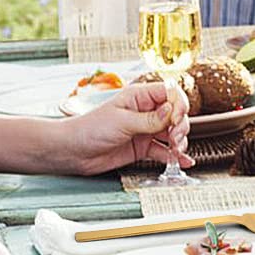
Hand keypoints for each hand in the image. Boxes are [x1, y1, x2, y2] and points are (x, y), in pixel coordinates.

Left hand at [56, 80, 191, 175]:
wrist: (72, 152)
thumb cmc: (89, 129)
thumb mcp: (123, 121)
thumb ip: (150, 119)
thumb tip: (172, 112)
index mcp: (139, 97)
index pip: (169, 93)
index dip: (178, 105)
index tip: (176, 119)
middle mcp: (145, 112)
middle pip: (176, 114)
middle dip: (180, 126)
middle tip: (174, 138)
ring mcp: (145, 130)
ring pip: (172, 133)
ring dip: (179, 141)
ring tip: (175, 150)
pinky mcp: (142, 148)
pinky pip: (164, 151)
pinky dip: (175, 156)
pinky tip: (182, 161)